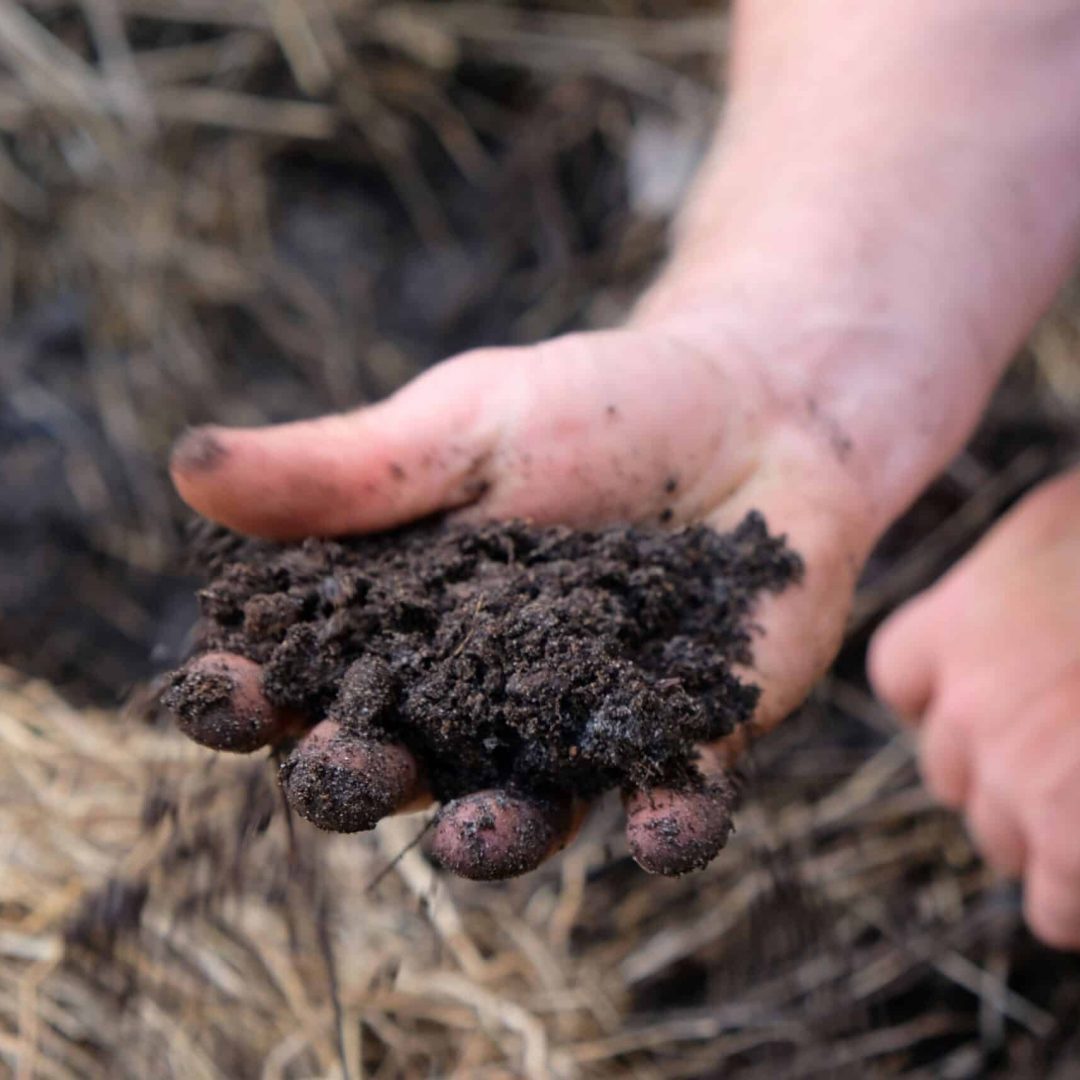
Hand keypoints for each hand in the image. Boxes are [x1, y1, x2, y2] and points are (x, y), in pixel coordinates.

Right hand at [169, 315, 872, 877]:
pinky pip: (673, 797)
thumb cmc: (596, 407)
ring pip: (522, 807)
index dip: (246, 689)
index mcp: (400, 619)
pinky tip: (665, 827)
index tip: (217, 689)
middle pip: (396, 760)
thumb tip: (187, 464)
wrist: (753, 406)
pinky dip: (669, 820)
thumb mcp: (466, 422)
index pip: (296, 671)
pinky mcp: (687, 736)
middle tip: (340, 769)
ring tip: (474, 836)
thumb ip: (345, 468)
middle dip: (357, 776)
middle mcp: (475, 695)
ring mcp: (579, 727)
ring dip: (494, 834)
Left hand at [871, 469, 1079, 949]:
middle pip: (949, 767)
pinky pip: (1055, 908)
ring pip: (997, 837)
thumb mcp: (1066, 520)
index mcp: (957, 622)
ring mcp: (1018, 780)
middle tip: (1075, 751)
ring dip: (1045, 831)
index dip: (944, 694)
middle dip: (1004, 769)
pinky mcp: (1072, 845)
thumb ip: (1030, 559)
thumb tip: (1032, 566)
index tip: (992, 697)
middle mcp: (968, 703)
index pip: (901, 677)